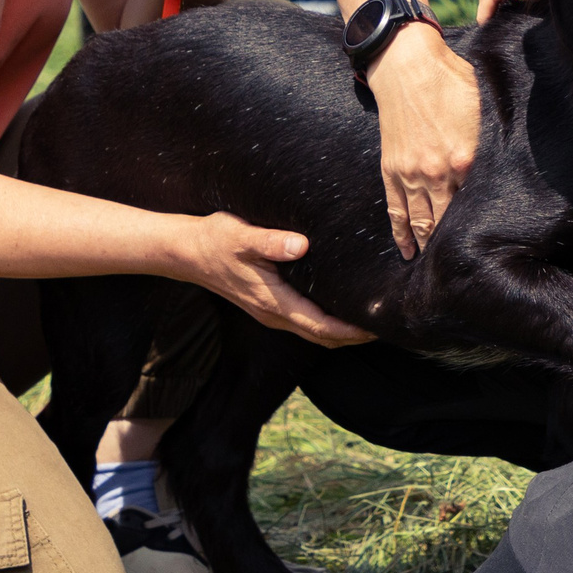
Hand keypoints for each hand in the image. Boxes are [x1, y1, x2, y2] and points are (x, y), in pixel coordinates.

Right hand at [178, 212, 372, 347]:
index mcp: (272, 301)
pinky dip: (327, 322)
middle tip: (387, 324)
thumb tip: (301, 245)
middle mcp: (273, 314)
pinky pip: (304, 322)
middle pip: (322, 337)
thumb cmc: (215, 240)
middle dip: (354, 336)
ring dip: (342, 331)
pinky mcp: (268, 305)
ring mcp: (270, 312)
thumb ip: (270, 241)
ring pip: (314, 332)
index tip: (378, 326)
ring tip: (371, 319)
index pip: (320, 326)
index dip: (351, 330)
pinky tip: (341, 307)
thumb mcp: (240, 235)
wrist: (185, 252)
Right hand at [366, 25, 477, 257]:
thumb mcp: (484, 106)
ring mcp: (411, 173)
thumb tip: (518, 155)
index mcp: (465, 159)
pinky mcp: (392, 169)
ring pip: (421, 222)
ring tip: (436, 265)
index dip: (486, 224)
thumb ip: (496, 136)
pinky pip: (396, 210)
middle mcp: (437, 172)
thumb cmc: (451, 79)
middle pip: (448, 221)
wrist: (406, 65)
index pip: (477, 203)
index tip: (496, 242)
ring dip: (428, 246)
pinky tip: (407, 251)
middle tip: (468, 268)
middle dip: (455, 245)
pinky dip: (401, 234)